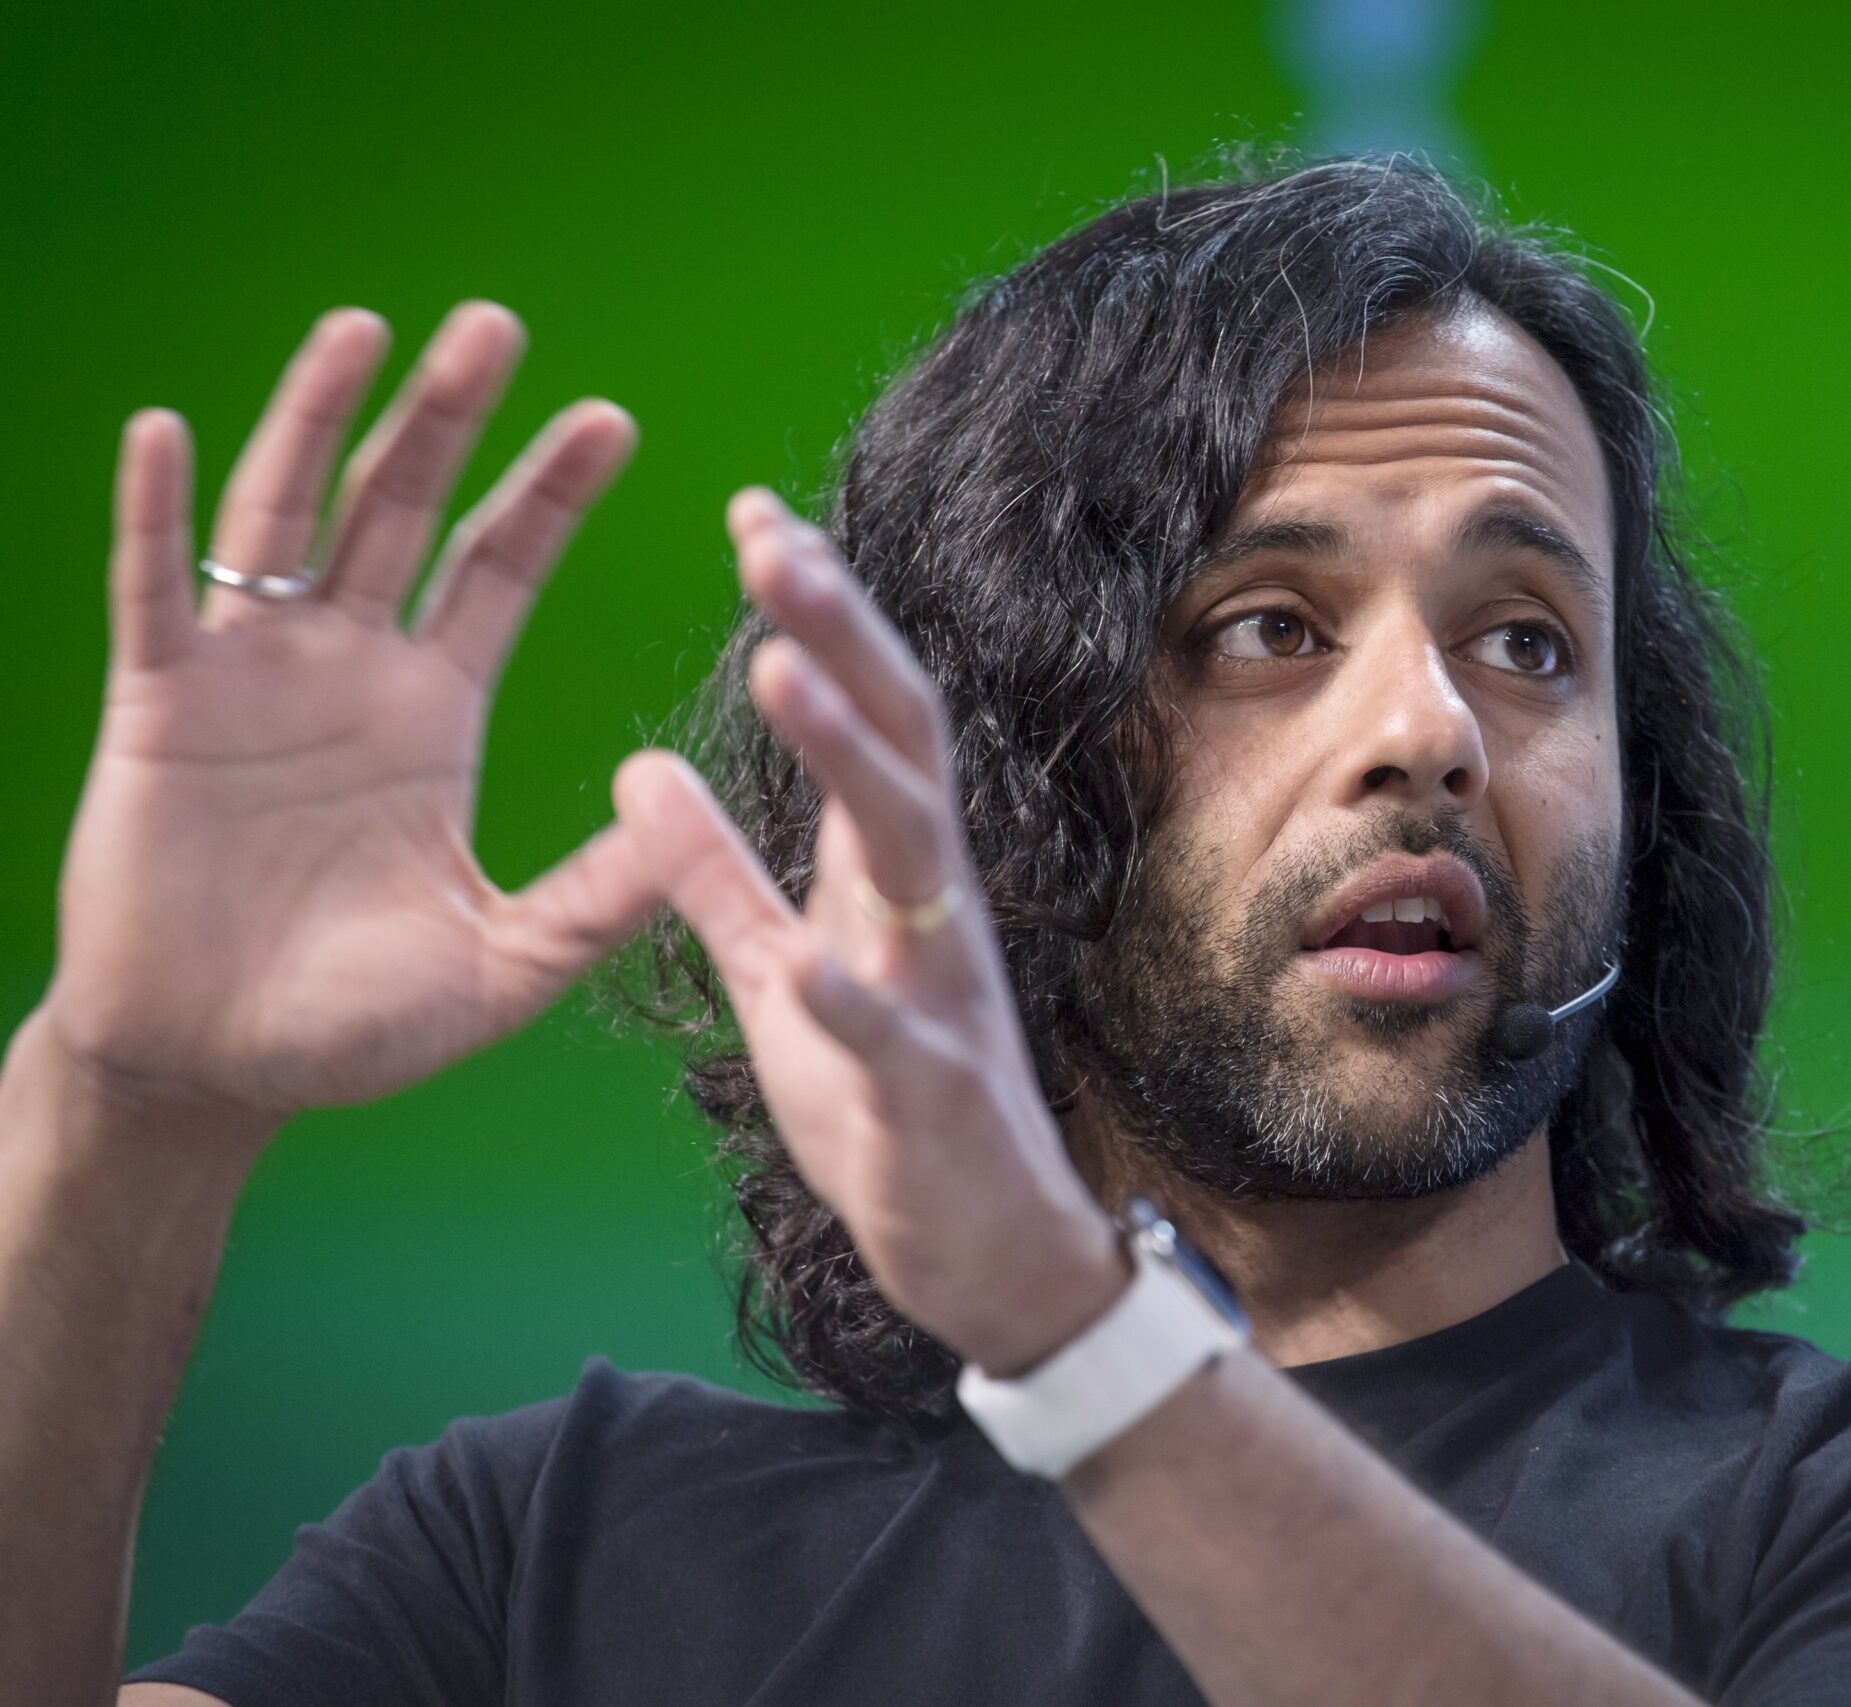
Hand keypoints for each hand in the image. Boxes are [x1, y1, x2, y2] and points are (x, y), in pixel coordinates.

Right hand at [42, 303, 657, 1131]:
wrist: (215, 1071)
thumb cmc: (354, 1024)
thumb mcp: (509, 960)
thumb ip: (600, 895)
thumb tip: (701, 824)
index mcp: (433, 711)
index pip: (501, 569)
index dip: (549, 493)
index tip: (614, 421)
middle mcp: (348, 669)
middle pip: (405, 510)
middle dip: (449, 418)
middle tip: (499, 326)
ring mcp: (251, 676)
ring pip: (287, 517)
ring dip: (320, 422)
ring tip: (364, 329)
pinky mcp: (160, 707)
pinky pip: (156, 591)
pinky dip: (157, 514)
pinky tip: (168, 431)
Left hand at [613, 491, 1122, 1374]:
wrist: (990, 1246)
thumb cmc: (888, 1101)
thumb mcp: (778, 974)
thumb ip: (713, 877)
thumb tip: (637, 765)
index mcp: (890, 873)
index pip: (864, 716)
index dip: (818, 618)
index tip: (755, 514)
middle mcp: (930, 909)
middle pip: (901, 745)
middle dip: (842, 640)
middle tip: (774, 539)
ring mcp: (938, 994)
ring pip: (911, 856)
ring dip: (850, 764)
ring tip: (783, 674)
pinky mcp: (928, 1095)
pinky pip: (890, 1038)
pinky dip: (853, 998)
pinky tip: (810, 960)